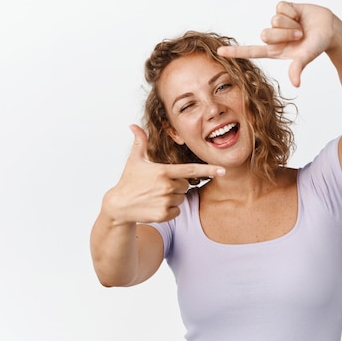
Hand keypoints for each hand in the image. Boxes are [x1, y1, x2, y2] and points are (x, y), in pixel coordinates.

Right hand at [104, 125, 224, 223]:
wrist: (119, 205)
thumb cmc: (128, 180)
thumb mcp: (134, 160)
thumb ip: (139, 141)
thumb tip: (133, 125)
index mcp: (163, 171)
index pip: (191, 170)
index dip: (208, 170)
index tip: (223, 170)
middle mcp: (166, 186)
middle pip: (186, 185)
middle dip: (176, 184)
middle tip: (159, 185)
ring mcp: (166, 202)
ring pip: (181, 198)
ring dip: (172, 197)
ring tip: (155, 196)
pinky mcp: (164, 215)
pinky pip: (177, 211)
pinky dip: (170, 209)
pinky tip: (156, 205)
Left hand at [217, 1, 336, 86]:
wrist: (330, 29)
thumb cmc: (317, 45)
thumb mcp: (307, 56)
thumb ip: (298, 67)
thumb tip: (296, 83)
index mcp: (274, 50)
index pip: (251, 51)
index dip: (235, 52)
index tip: (219, 53)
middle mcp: (273, 37)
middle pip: (265, 33)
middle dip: (285, 34)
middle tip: (299, 36)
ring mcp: (277, 23)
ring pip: (274, 20)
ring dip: (291, 23)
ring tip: (301, 27)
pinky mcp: (283, 9)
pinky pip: (281, 7)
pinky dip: (293, 11)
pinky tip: (299, 15)